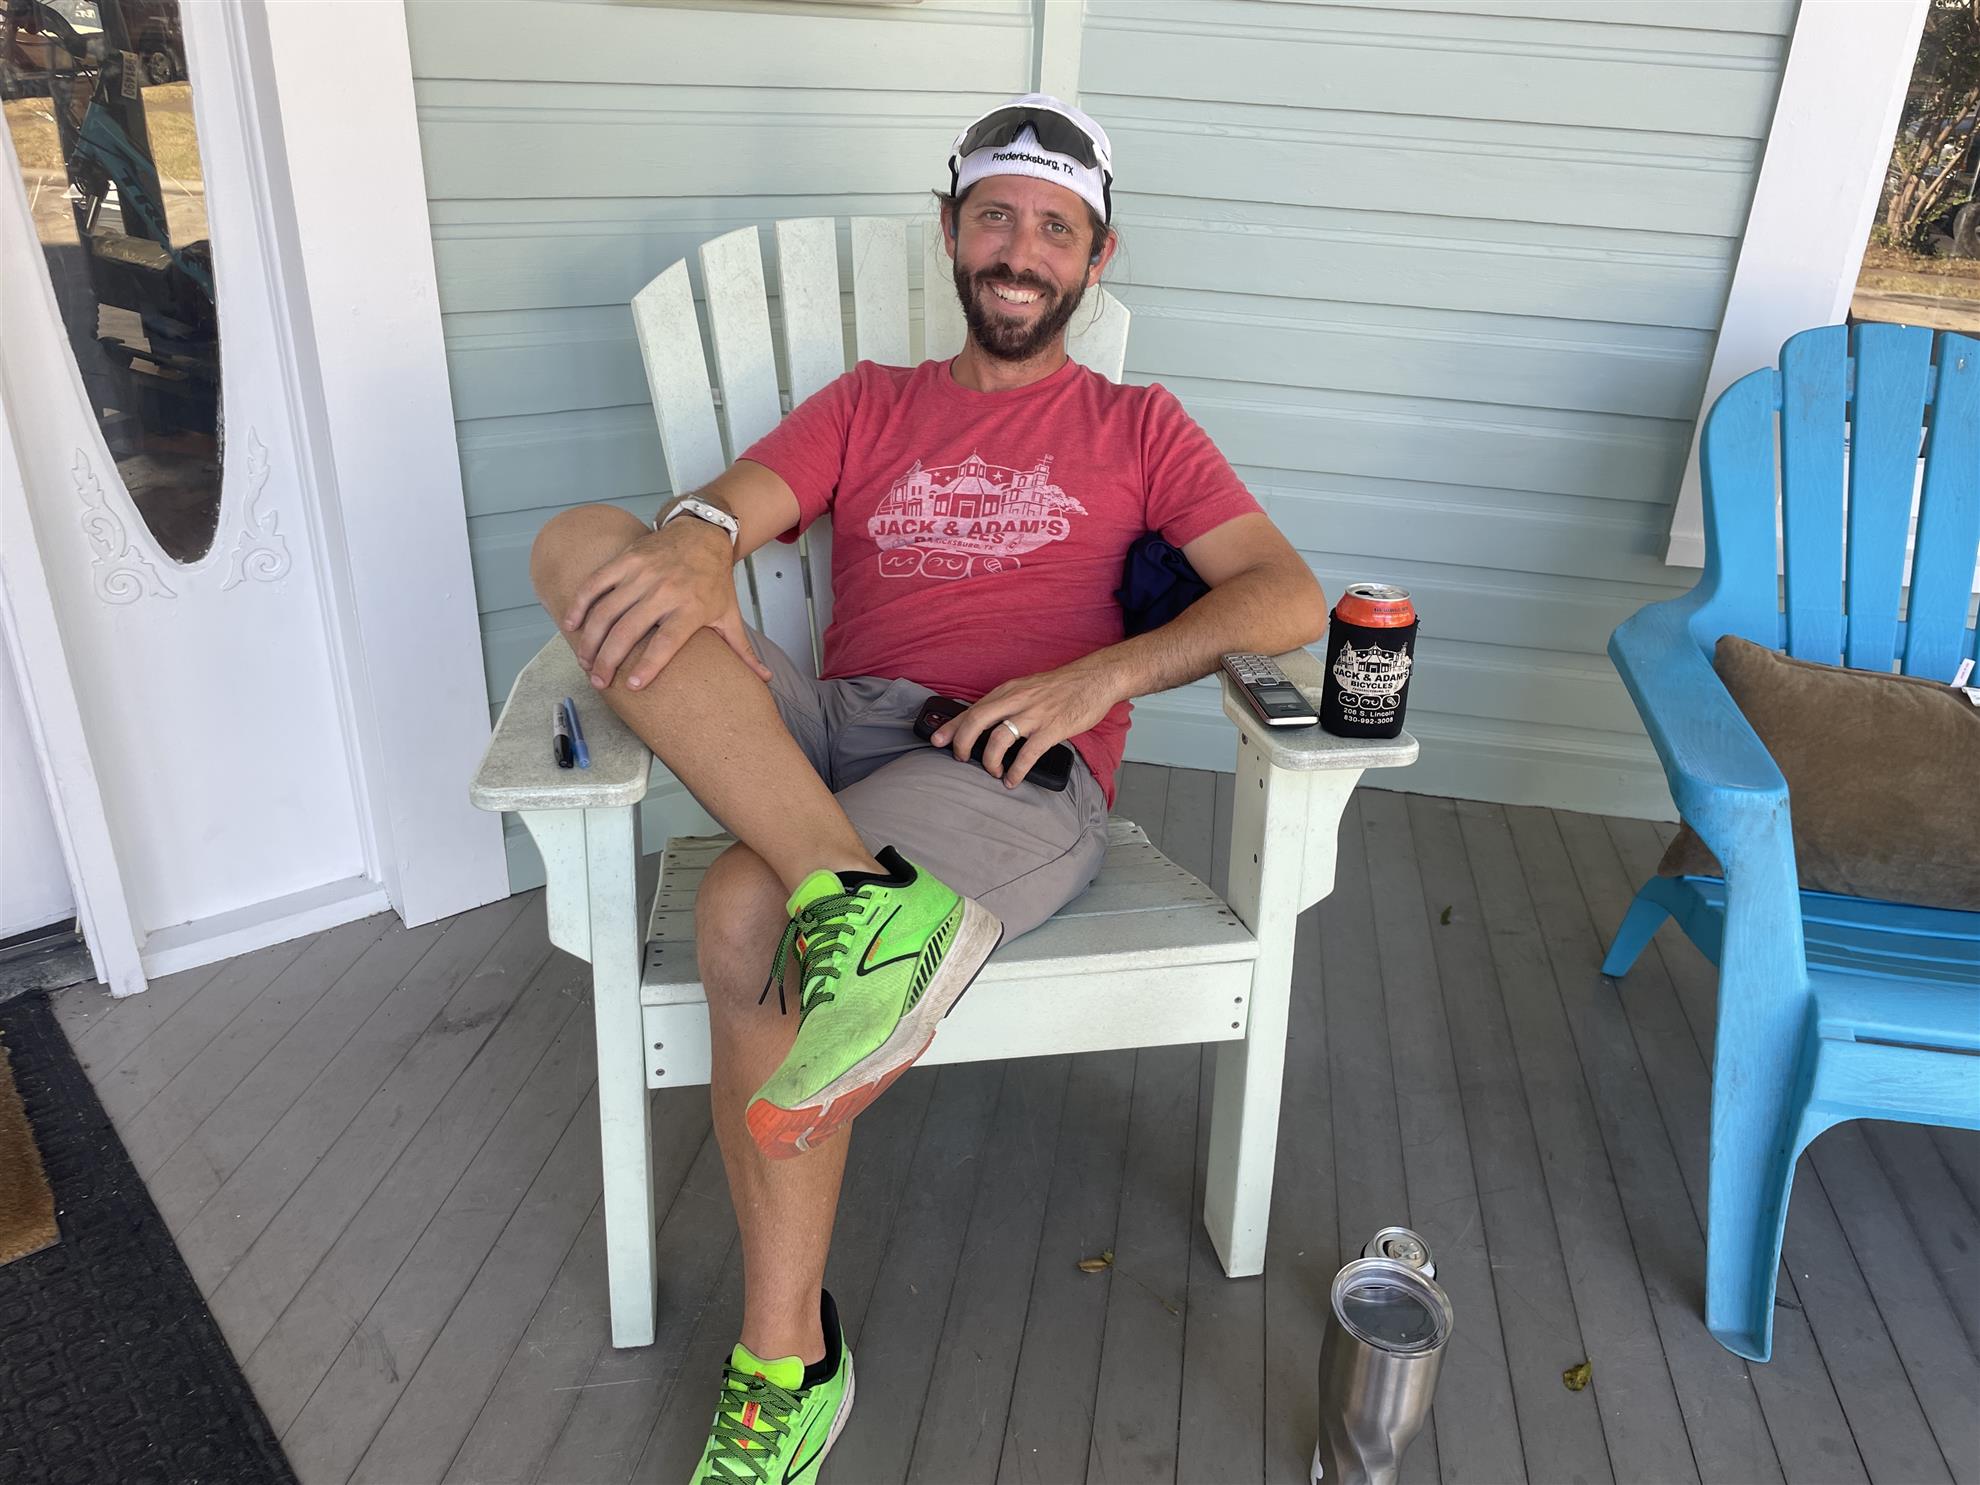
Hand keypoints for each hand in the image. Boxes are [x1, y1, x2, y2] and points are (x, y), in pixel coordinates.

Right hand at [560, 521, 771, 690]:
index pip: (666, 642)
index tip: (632, 686)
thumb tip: (765, 680)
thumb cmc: (714, 580)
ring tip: (584, 660)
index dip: (649, 665)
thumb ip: (743, 650)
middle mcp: (665, 591)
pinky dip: (580, 603)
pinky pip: (597, 582)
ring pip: (607, 610)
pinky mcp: (626, 559)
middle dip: (609, 660)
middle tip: (598, 681)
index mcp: (691, 608)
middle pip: (629, 630)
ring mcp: (642, 573)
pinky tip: (570, 624)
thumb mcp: (729, 614)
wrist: (702, 533)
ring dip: (590, 638)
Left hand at [930, 660, 1121, 788]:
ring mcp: (1034, 714)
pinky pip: (1027, 754)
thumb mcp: (1028, 687)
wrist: (1095, 678)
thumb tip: (988, 722)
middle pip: (977, 721)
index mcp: (1009, 690)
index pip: (973, 708)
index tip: (937, 740)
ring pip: (999, 739)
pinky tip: (1012, 780)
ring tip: (993, 773)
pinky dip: (1016, 771)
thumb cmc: (1062, 686)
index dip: (952, 726)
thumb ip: (1008, 702)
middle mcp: (1017, 700)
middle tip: (961, 759)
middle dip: (962, 743)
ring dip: (990, 761)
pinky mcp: (1052, 728)